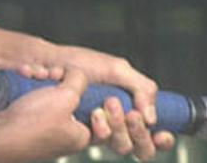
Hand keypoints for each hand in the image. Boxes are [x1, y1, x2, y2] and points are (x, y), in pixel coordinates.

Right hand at [0, 66, 92, 161]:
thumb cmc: (33, 123)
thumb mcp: (66, 96)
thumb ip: (79, 80)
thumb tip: (78, 74)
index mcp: (80, 136)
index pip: (100, 118)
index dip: (97, 97)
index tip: (85, 85)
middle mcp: (63, 136)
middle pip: (72, 101)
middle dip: (63, 81)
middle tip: (54, 73)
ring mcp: (43, 130)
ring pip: (51, 96)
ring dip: (44, 79)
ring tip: (35, 72)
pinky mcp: (25, 124)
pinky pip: (33, 99)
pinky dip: (29, 85)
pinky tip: (24, 73)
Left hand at [20, 48, 174, 160]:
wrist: (44, 62)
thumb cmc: (77, 62)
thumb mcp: (114, 68)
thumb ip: (140, 86)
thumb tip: (152, 117)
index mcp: (125, 106)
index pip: (148, 134)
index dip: (159, 138)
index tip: (162, 134)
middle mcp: (111, 121)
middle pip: (133, 142)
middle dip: (130, 125)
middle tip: (116, 105)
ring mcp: (93, 129)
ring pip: (116, 144)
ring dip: (113, 125)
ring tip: (100, 106)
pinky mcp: (75, 132)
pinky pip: (92, 140)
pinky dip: (95, 126)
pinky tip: (89, 112)